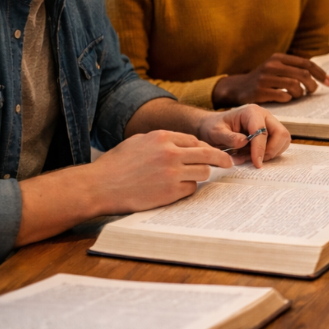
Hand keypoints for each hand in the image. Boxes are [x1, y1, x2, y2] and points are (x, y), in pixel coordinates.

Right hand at [85, 130, 232, 214]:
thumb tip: (184, 143)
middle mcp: (170, 153)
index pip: (195, 140)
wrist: (99, 186)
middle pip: (208, 154)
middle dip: (221, 158)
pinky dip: (187, 188)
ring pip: (203, 172)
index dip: (205, 148)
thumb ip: (162, 140)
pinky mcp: (170, 191)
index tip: (212, 153)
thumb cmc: (115, 164)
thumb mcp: (138, 142)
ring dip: (199, 175)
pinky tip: (175, 189)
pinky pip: (191, 188)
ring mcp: (172, 173)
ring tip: (188, 178)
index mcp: (162, 137)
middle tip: (229, 163)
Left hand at [196, 104, 289, 167]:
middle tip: (256, 161)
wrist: (213, 126)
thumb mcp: (215, 132)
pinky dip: (270, 153)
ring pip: (283, 140)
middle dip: (270, 150)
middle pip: (281, 133)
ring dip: (271, 153)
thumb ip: (229, 137)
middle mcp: (264, 116)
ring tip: (251, 157)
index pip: (262, 131)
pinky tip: (254, 155)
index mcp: (251, 112)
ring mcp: (269, 124)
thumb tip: (244, 142)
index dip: (260, 148)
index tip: (256, 163)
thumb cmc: (213, 127)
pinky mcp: (271, 133)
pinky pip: (280, 145)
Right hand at [212, 53, 328, 105]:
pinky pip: (283, 96)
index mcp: (279, 58)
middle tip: (313, 91)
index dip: (321, 73)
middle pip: (303, 75)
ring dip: (301, 93)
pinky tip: (286, 99)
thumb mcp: (277, 68)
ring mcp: (265, 78)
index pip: (306, 64)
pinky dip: (288, 99)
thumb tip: (324, 77)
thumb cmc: (264, 79)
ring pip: (295, 86)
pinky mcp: (260, 91)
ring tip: (299, 95)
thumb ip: (296, 69)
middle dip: (313, 85)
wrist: (237, 88)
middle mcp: (272, 65)